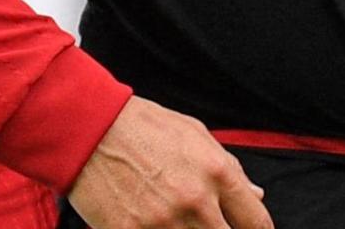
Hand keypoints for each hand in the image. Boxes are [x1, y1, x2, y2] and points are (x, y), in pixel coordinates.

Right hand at [68, 97, 272, 228]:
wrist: (87, 128)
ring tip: (181, 223)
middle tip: (210, 224)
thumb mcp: (195, 135)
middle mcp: (195, 202)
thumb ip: (230, 168)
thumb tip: (256, 195)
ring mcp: (162, 223)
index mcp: (217, 173)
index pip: (256, 223)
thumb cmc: (143, 127)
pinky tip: (155, 224)